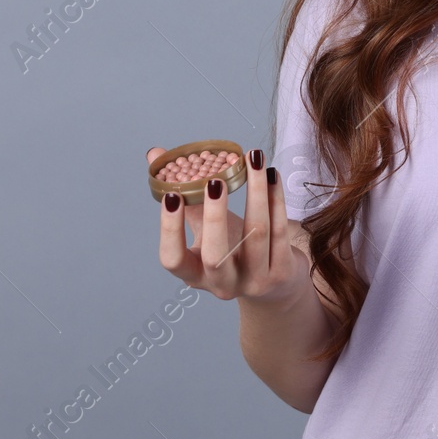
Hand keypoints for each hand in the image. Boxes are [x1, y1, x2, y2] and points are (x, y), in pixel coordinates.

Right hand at [149, 147, 311, 304]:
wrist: (277, 283)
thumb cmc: (234, 249)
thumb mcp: (206, 230)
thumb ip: (186, 197)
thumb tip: (155, 155)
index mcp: (195, 275)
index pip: (172, 259)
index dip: (170, 229)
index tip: (172, 194)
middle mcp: (223, 284)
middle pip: (215, 256)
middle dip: (215, 215)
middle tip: (215, 180)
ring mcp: (254, 281)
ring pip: (256, 234)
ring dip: (255, 192)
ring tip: (253, 159)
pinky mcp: (282, 273)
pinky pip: (280, 231)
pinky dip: (275, 198)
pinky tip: (272, 175)